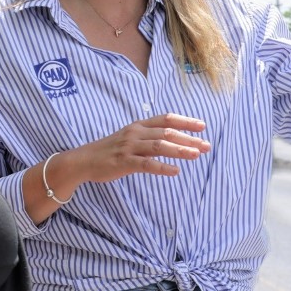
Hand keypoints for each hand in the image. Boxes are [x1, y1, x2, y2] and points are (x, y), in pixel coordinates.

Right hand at [69, 113, 209, 183]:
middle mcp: (135, 133)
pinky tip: (175, 171)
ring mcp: (129, 147)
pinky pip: (146, 164)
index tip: (202, 126)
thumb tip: (172, 140)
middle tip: (206, 145)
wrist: (84, 160)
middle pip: (167, 132)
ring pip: (159, 146)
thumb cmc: (110, 150)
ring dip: (179, 150)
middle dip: (189, 139)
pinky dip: (162, 167)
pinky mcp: (123, 162)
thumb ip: (148, 137)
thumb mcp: (130, 137)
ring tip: (196, 155)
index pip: (166, 119)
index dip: (185, 121)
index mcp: (138, 125)